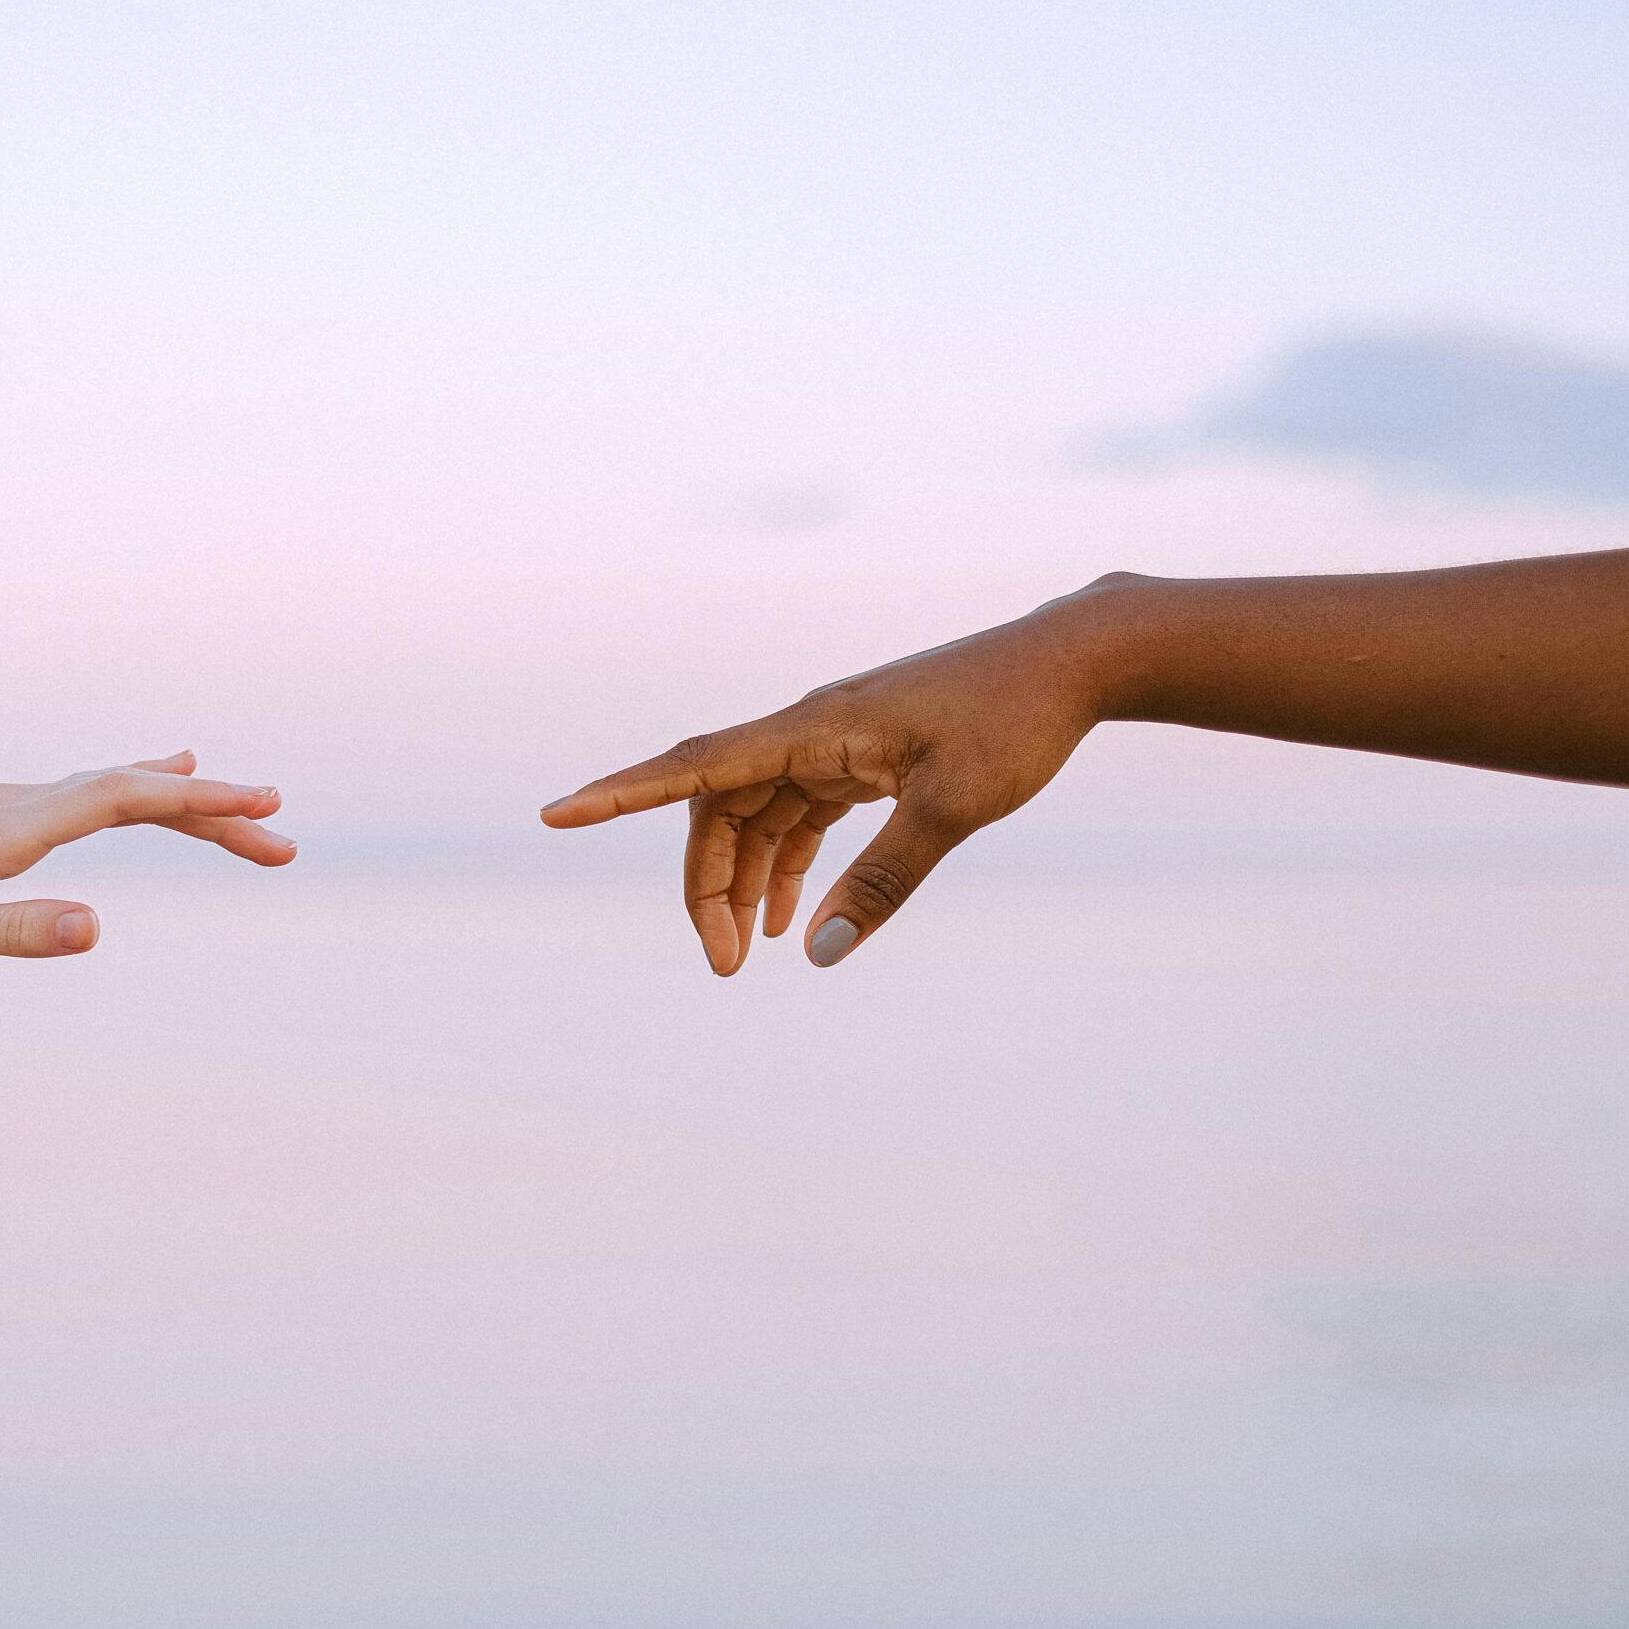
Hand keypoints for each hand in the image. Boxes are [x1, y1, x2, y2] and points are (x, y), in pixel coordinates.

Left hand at [0, 751, 291, 966]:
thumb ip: (13, 932)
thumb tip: (97, 927)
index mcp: (8, 829)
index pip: (122, 799)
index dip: (198, 800)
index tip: (263, 805)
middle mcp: (14, 804)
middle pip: (133, 791)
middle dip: (214, 812)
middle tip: (284, 841)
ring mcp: (5, 804)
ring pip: (114, 790)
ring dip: (184, 804)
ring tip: (250, 816)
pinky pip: (89, 793)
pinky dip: (142, 790)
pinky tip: (161, 777)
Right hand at [539, 600, 1108, 973]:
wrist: (1071, 661)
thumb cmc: (1015, 720)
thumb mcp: (955, 807)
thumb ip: (884, 880)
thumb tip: (820, 951)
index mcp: (812, 728)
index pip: (695, 767)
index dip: (621, 794)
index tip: (557, 815)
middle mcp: (807, 729)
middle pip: (719, 810)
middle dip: (708, 887)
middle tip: (726, 967)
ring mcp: (832, 742)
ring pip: (756, 816)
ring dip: (745, 882)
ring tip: (749, 955)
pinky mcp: (861, 756)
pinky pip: (798, 814)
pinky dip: (787, 863)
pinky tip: (793, 917)